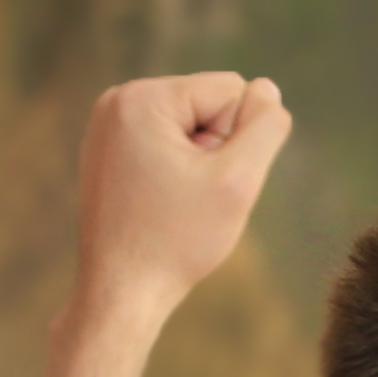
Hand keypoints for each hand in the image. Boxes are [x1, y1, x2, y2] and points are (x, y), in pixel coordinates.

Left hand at [73, 74, 290, 330]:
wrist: (122, 287)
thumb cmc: (178, 238)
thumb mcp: (237, 181)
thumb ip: (263, 128)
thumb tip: (269, 89)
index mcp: (142, 98)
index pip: (230, 90)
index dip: (238, 139)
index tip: (209, 181)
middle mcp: (118, 100)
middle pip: (208, 105)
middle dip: (216, 150)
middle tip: (194, 196)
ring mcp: (108, 124)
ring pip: (190, 127)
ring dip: (200, 163)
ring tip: (178, 201)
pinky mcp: (108, 148)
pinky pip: (167, 143)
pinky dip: (178, 171)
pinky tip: (163, 203)